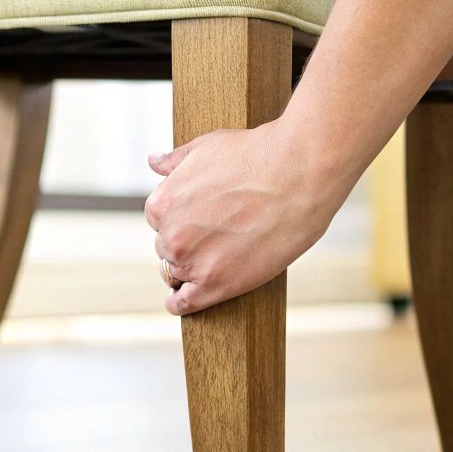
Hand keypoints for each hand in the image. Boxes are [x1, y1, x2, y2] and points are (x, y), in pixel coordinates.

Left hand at [145, 119, 345, 314]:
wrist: (298, 175)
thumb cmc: (257, 155)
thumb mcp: (207, 147)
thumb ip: (175, 160)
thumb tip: (154, 161)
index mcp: (162, 202)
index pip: (159, 221)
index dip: (181, 220)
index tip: (201, 219)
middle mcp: (170, 235)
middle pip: (167, 249)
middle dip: (187, 242)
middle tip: (217, 236)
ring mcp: (192, 263)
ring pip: (176, 275)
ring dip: (191, 269)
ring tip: (217, 260)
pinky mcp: (216, 285)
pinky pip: (183, 304)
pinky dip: (180, 303)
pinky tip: (186, 298)